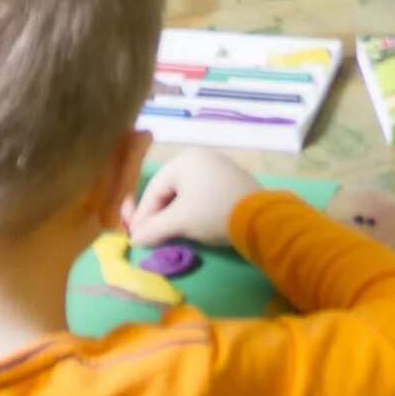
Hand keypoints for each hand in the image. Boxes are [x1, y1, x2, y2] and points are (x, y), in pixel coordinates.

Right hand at [126, 150, 260, 248]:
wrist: (259, 219)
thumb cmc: (212, 213)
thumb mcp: (178, 222)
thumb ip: (152, 228)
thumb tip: (135, 238)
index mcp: (184, 160)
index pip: (154, 188)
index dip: (142, 215)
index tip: (135, 236)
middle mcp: (201, 157)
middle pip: (169, 189)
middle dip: (158, 214)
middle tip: (149, 235)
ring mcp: (218, 167)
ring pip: (186, 193)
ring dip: (174, 214)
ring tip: (168, 232)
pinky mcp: (232, 181)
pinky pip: (203, 194)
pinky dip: (192, 210)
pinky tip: (191, 224)